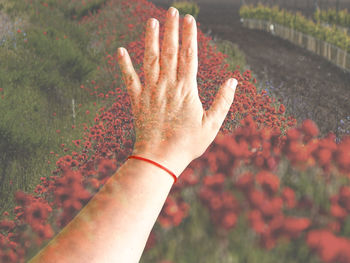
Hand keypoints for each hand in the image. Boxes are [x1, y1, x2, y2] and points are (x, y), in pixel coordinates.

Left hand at [117, 7, 237, 175]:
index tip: (190, 19)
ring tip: (151, 21)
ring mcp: (150, 92)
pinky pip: (130, 79)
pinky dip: (124, 65)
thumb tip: (233, 81)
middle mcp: (167, 85)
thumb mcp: (212, 125)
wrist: (159, 158)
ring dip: (150, 39)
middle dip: (171, 29)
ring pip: (151, 60)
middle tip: (172, 10)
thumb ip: (223, 101)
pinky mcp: (137, 101)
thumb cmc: (188, 144)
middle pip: (170, 52)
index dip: (190, 36)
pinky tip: (120, 50)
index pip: (189, 56)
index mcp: (186, 90)